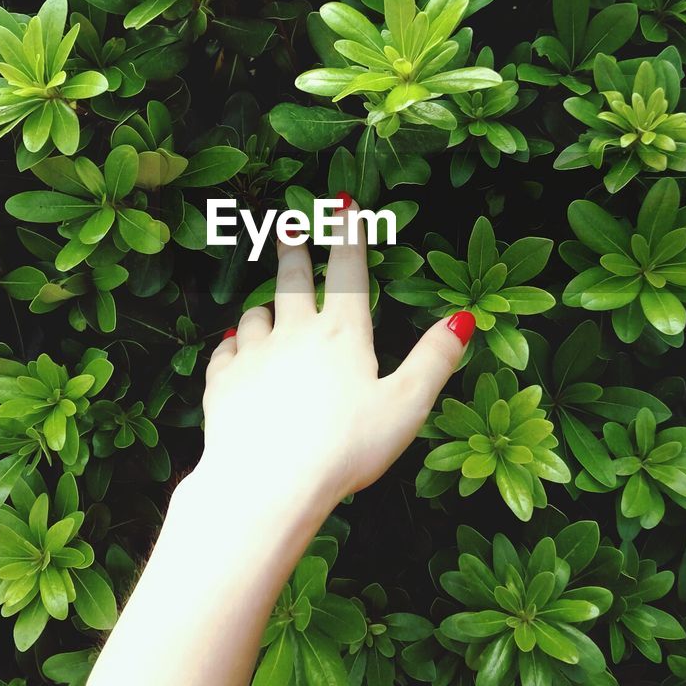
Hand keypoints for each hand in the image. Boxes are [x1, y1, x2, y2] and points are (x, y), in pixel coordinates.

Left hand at [198, 196, 475, 514]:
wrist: (267, 482)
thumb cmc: (345, 448)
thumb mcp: (405, 406)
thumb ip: (433, 360)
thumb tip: (462, 319)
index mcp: (342, 334)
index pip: (348, 271)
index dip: (348, 234)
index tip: (343, 204)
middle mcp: (293, 333)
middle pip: (292, 280)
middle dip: (293, 250)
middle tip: (287, 226)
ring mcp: (252, 355)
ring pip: (255, 315)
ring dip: (262, 308)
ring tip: (264, 307)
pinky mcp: (222, 383)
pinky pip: (225, 352)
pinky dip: (231, 346)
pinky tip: (233, 348)